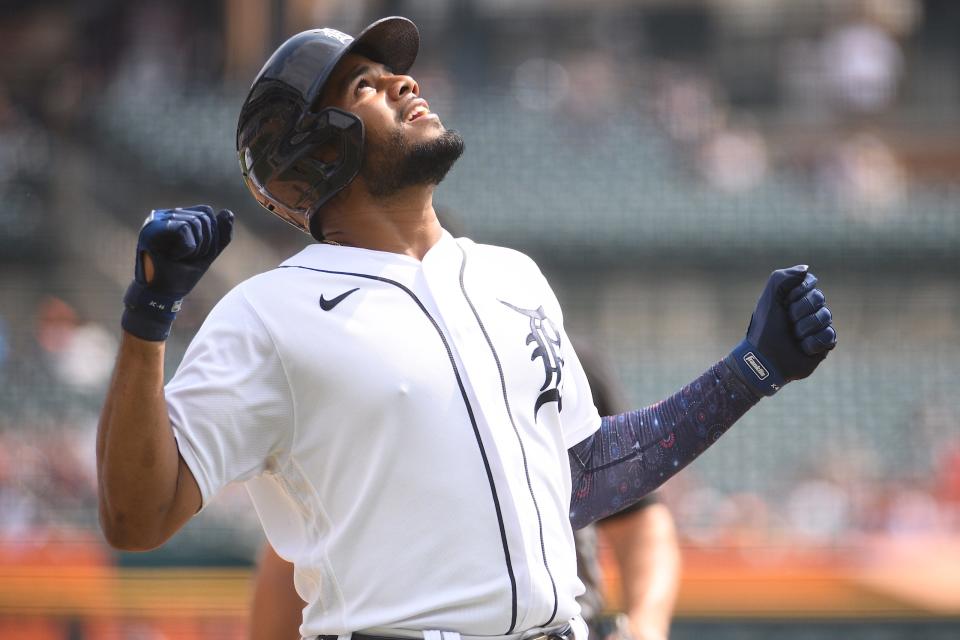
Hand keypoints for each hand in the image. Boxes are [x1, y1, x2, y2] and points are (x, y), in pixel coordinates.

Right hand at [122, 205, 233, 340]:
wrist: (162, 295)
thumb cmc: (182, 274)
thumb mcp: (208, 253)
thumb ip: (220, 235)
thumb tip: (228, 212)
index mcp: (177, 217)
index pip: (206, 212)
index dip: (212, 234)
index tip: (199, 252)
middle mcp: (165, 215)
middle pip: (203, 216)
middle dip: (206, 242)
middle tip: (188, 258)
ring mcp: (156, 221)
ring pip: (194, 222)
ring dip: (196, 247)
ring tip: (180, 258)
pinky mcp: (151, 230)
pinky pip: (183, 228)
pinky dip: (187, 248)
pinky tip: (174, 257)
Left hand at [728, 265, 835, 395]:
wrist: (764, 360)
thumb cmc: (764, 330)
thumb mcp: (768, 299)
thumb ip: (782, 278)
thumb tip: (806, 270)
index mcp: (794, 297)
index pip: (809, 282)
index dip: (797, 293)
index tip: (783, 303)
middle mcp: (807, 309)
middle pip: (819, 298)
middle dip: (799, 312)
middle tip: (787, 323)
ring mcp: (817, 326)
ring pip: (826, 316)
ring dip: (804, 329)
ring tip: (793, 338)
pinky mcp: (824, 344)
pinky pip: (829, 336)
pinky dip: (812, 343)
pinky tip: (802, 349)